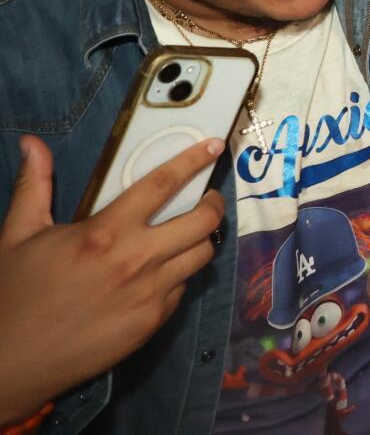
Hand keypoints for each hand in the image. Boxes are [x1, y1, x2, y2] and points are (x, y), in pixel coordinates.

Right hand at [0, 136, 224, 422]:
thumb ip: (34, 185)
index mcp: (104, 234)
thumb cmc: (14, 295)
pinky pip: (182, 289)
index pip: (163, 185)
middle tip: (206, 198)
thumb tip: (31, 143)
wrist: (9, 362)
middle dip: (213, 204)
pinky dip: (178, 275)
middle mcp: (135, 262)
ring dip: (200, 240)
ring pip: (201, 256)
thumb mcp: (18, 235)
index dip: (193, 161)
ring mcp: (148, 295)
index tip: (212, 147)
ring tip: (187, 233)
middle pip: (203, 222)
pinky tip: (161, 272)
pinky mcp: (151, 324)